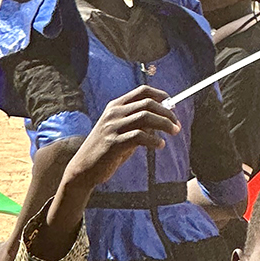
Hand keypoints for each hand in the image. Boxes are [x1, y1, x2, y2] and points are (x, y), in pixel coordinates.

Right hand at [61, 87, 178, 195]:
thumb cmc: (105, 150)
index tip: (172, 105)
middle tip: (176, 125)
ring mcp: (112, 127)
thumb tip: (160, 123)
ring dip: (164, 124)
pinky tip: (159, 145)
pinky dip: (153, 140)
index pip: (142, 92)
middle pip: (147, 103)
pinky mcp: (113, 143)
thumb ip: (137, 124)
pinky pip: (139, 136)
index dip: (161, 95)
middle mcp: (114, 113)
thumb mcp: (120, 132)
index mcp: (115, 106)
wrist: (83, 168)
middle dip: (166, 113)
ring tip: (173, 132)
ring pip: (145, 117)